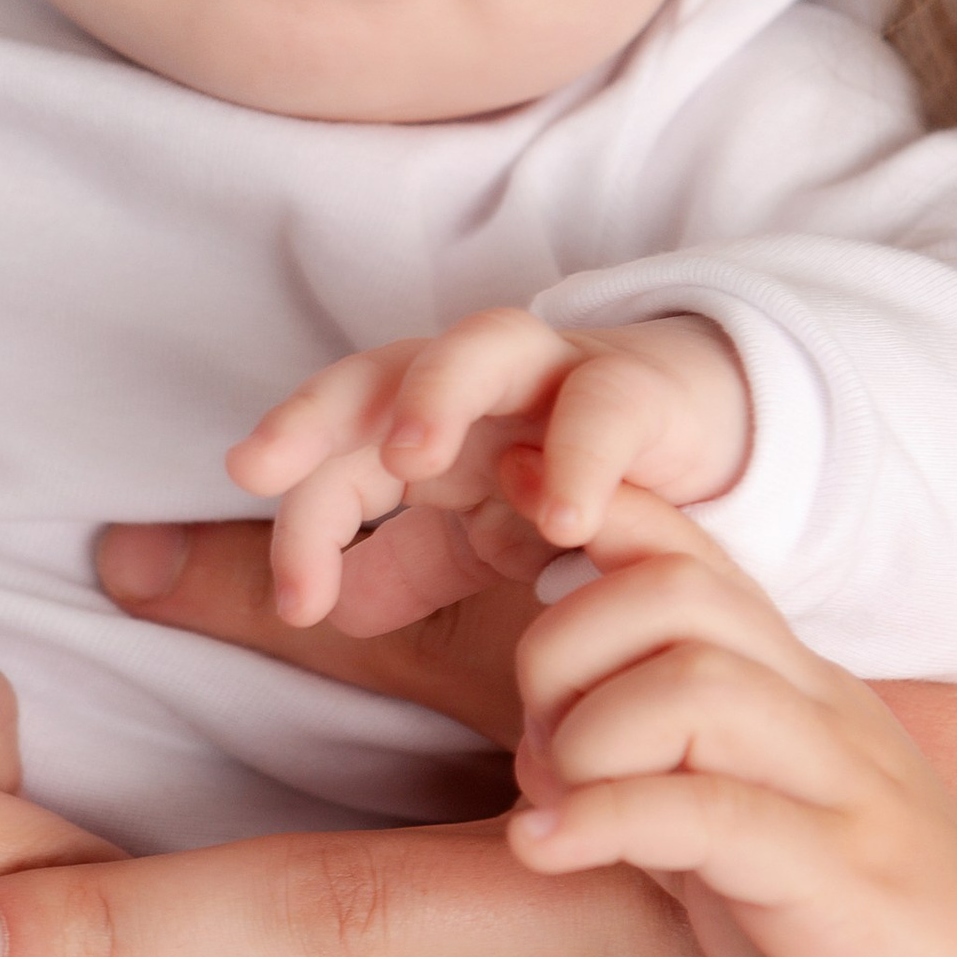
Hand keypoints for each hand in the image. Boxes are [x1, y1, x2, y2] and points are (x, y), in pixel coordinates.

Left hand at [231, 306, 751, 629]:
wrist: (697, 432)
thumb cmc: (563, 480)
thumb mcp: (474, 541)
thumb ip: (399, 568)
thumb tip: (322, 608)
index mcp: (420, 421)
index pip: (336, 456)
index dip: (302, 523)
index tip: (295, 606)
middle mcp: (472, 387)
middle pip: (379, 372)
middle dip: (315, 412)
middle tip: (259, 465)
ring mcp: (553, 376)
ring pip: (482, 348)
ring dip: (438, 392)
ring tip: (408, 457)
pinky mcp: (639, 391)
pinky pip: (606, 404)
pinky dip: (583, 452)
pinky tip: (564, 514)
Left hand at [510, 499, 956, 956]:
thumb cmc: (868, 948)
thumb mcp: (745, 836)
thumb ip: (661, 777)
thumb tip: (537, 743)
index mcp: (795, 690)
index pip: (693, 551)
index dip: (596, 514)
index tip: (508, 518)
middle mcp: (820, 715)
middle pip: (672, 595)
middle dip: (563, 646)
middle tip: (536, 746)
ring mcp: (841, 793)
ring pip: (693, 687)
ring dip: (586, 738)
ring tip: (553, 806)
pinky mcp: (846, 884)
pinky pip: (711, 815)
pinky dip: (606, 819)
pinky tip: (545, 848)